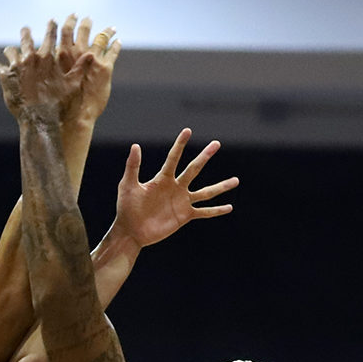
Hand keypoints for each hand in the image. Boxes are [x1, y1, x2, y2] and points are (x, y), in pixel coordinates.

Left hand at [0, 18, 93, 122]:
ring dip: (11, 50)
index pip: (51, 35)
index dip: (52, 26)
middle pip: (27, 39)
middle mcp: (31, 58)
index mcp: (48, 57)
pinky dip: (0, 67)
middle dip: (26, 33)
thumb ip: (79, 68)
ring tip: (10, 50)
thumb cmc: (57, 104)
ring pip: (11, 51)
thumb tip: (92, 54)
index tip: (52, 20)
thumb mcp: (72, 85)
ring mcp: (17, 66)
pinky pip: (0, 67)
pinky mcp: (6, 77)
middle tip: (26, 29)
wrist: (38, 119)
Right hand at [60, 14, 120, 125]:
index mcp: (62, 55)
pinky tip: (118, 42)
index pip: (65, 31)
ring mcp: (93, 59)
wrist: (75, 115)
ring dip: (106, 31)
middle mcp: (78, 53)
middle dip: (85, 23)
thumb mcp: (50, 82)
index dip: (68, 23)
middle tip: (87, 18)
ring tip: (111, 28)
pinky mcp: (106, 67)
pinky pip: (113, 51)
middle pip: (82, 30)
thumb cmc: (59, 102)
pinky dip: (116, 45)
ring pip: (101, 38)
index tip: (71, 17)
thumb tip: (41, 64)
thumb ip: (49, 69)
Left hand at [111, 128, 236, 249]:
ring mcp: (182, 201)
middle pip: (194, 169)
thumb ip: (133, 167)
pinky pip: (204, 212)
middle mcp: (175, 187)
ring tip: (236, 180)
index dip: (180, 145)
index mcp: (162, 179)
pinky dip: (216, 210)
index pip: (173, 158)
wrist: (131, 231)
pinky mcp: (185, 215)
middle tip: (216, 143)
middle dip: (204, 156)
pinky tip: (229, 207)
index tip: (188, 130)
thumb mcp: (128, 186)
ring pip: (206, 192)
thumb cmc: (126, 208)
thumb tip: (135, 145)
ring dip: (221, 187)